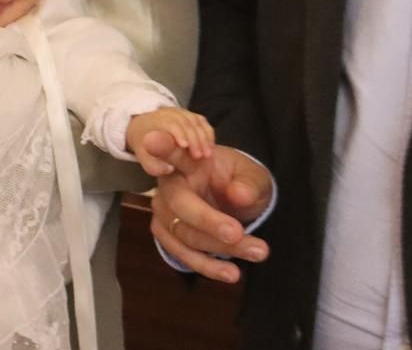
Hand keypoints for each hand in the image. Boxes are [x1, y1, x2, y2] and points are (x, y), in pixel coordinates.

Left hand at [127, 106, 213, 170]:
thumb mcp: (144, 157)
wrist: (144, 127)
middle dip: (195, 139)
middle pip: (185, 122)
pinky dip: (208, 132)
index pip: (170, 124)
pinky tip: (211, 146)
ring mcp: (181, 112)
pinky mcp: (190, 115)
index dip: (179, 133)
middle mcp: (169, 113)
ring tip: (208, 154)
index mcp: (156, 120)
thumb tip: (169, 169)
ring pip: (195, 121)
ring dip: (204, 137)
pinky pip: (201, 121)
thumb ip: (153, 166)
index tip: (186, 147)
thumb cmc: (145, 145)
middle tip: (200, 157)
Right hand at [147, 136, 272, 283]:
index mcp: (188, 160)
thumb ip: (249, 183)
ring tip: (258, 251)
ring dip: (220, 248)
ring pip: (184, 234)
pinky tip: (231, 272)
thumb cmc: (239, 181)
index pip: (174, 152)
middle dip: (208, 221)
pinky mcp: (167, 234)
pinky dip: (207, 265)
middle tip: (238, 232)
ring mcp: (164, 211)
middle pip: (180, 204)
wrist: (234, 202)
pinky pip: (181, 254)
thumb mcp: (253, 176)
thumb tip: (238, 195)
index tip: (153, 140)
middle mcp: (170, 185)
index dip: (162, 147)